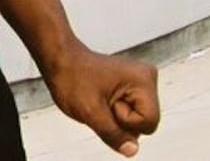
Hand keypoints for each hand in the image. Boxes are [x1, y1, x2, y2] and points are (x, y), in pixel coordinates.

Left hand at [43, 47, 160, 156]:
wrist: (60, 60)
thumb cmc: (71, 76)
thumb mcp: (91, 112)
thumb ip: (113, 135)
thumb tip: (132, 150)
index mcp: (143, 80)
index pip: (149, 123)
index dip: (125, 122)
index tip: (106, 104)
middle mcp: (146, 78)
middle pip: (145, 122)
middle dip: (120, 120)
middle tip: (101, 101)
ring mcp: (139, 82)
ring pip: (136, 120)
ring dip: (115, 117)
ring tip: (99, 99)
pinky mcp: (130, 86)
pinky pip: (129, 112)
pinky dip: (114, 112)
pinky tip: (102, 99)